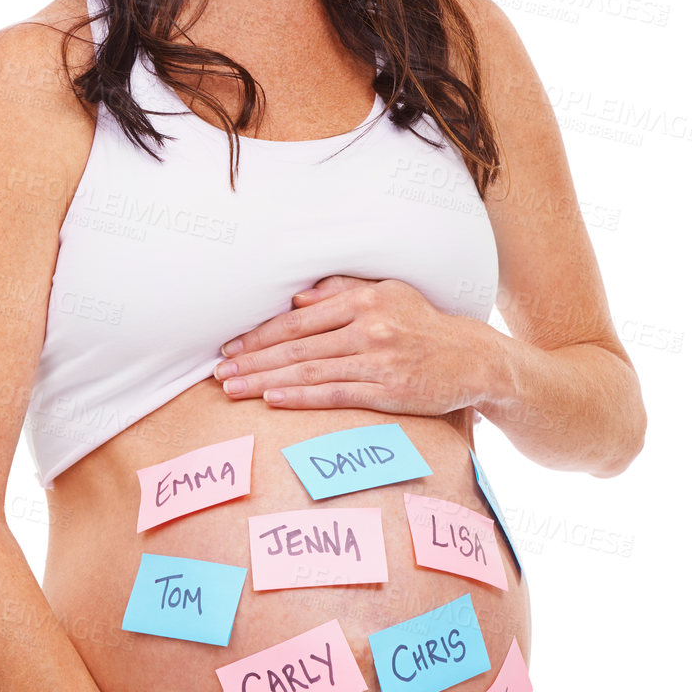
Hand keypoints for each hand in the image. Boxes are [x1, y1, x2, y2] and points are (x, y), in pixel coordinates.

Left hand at [213, 275, 497, 416]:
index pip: (298, 320)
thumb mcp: (388, 293)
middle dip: (252, 361)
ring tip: (232, 389)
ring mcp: (380, 361)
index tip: (229, 347)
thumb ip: (342, 292)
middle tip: (217, 373)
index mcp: (364, 301)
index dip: (259, 335)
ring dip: (265, 381)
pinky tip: (272, 400)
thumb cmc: (423, 325)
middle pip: (297, 347)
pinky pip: (336, 395)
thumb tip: (297, 299)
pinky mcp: (390, 392)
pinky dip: (301, 397)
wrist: (473, 358)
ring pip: (310, 372)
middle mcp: (369, 327)